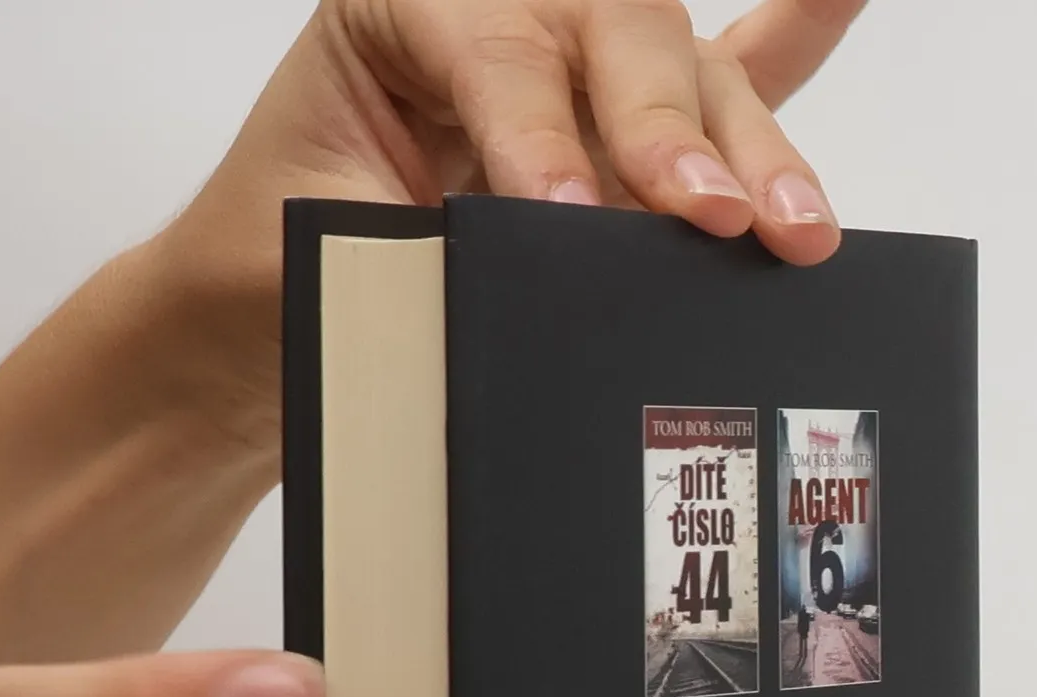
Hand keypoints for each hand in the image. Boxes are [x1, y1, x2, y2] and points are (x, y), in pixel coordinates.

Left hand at [164, 0, 865, 440]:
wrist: (244, 325)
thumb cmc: (266, 283)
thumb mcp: (324, 257)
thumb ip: (431, 250)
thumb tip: (547, 273)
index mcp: (401, 8)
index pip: (495, 48)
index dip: (538, 132)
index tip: (566, 218)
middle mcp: (494, 10)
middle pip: (616, 34)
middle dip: (669, 132)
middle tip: (709, 218)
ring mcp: (565, 61)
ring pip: (683, 71)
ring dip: (746, 148)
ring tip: (792, 226)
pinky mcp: (612, 127)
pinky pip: (719, 73)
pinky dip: (790, 40)